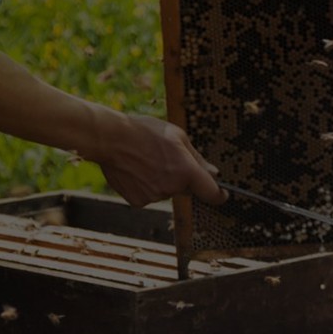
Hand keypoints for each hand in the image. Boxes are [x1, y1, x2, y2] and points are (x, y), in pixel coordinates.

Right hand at [90, 111, 226, 207]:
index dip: (219, 195)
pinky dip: (146, 186)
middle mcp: (172, 188)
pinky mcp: (138, 202)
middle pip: (186, 189)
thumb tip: (214, 174)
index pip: (211, 193)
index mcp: (186, 171)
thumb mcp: (178, 136)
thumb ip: (197, 158)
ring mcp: (154, 197)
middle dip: (183, 178)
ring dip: (162, 180)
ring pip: (166, 191)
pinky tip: (136, 170)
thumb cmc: (146, 132)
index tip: (222, 193)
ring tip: (146, 160)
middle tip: (167, 158)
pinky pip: (149, 195)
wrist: (110, 139)